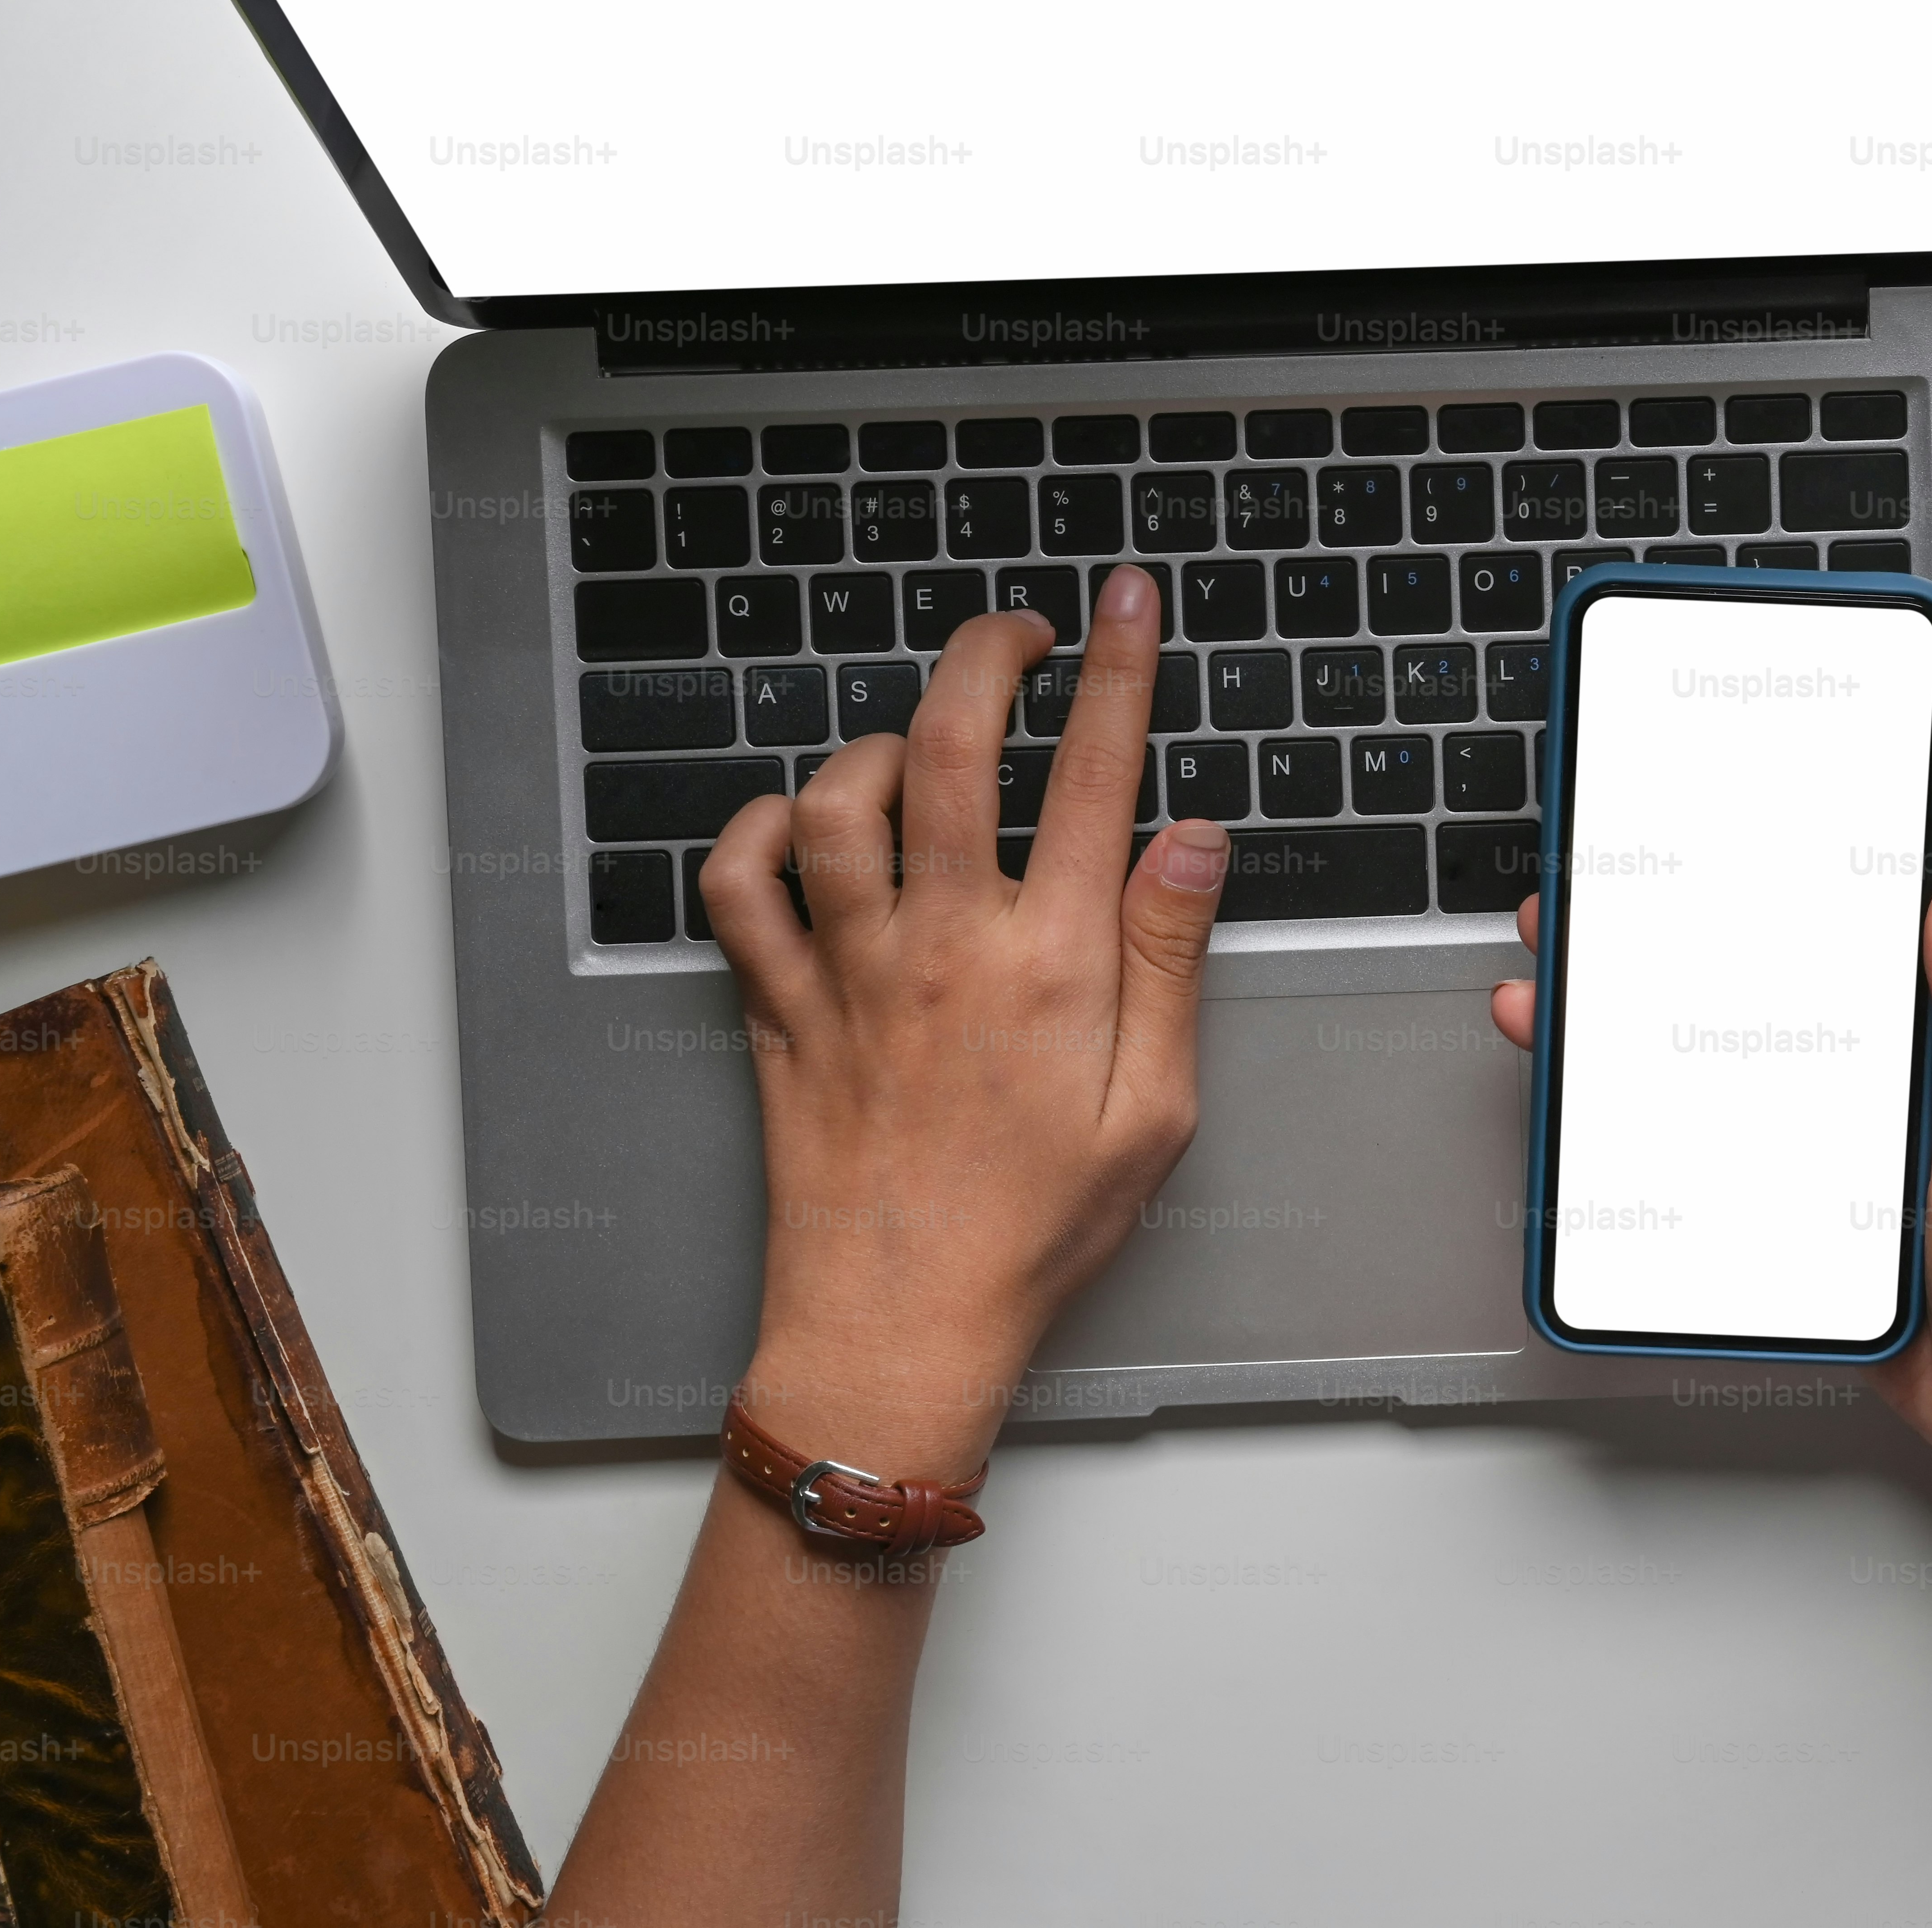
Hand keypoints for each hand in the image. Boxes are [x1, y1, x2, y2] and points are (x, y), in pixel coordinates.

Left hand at [699, 563, 1226, 1479]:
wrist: (901, 1327)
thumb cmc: (1037, 1232)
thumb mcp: (1154, 1109)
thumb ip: (1169, 958)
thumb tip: (1193, 837)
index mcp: (1051, 967)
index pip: (1093, 776)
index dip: (1118, 671)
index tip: (1128, 604)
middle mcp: (942, 948)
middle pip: (949, 747)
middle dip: (989, 659)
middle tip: (1020, 636)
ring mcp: (848, 973)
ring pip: (835, 801)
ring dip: (877, 746)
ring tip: (920, 751)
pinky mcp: (781, 1010)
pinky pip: (737, 890)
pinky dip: (756, 835)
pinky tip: (799, 828)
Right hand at [1490, 784, 1931, 1522]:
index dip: (1899, 806)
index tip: (1839, 738)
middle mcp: (1906, 1071)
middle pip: (1803, 948)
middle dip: (1723, 885)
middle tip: (1642, 836)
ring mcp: (1844, 1131)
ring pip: (1733, 1029)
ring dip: (1650, 984)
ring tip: (1571, 943)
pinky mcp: (1796, 1193)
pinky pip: (1707, 1125)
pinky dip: (1636, 1095)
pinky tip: (1584, 1073)